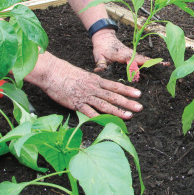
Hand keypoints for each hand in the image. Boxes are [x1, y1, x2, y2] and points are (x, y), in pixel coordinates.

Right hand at [25, 51, 142, 118]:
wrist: (53, 72)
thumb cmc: (66, 73)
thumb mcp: (84, 75)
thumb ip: (93, 83)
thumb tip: (103, 88)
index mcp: (96, 81)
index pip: (115, 86)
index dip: (127, 90)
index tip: (138, 94)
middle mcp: (94, 89)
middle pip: (113, 96)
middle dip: (128, 102)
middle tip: (140, 107)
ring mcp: (85, 97)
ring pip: (104, 105)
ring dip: (118, 111)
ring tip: (129, 116)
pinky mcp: (76, 104)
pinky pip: (88, 112)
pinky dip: (98, 118)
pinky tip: (107, 122)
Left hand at [91, 29, 167, 72]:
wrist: (104, 36)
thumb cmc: (101, 47)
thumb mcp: (99, 56)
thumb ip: (100, 64)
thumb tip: (98, 71)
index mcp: (124, 55)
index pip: (135, 61)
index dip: (143, 64)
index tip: (151, 66)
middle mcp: (130, 54)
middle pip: (144, 59)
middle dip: (155, 61)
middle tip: (167, 64)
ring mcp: (132, 54)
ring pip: (145, 59)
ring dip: (155, 61)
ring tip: (166, 64)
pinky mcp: (132, 55)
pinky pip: (142, 59)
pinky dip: (150, 61)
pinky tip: (156, 64)